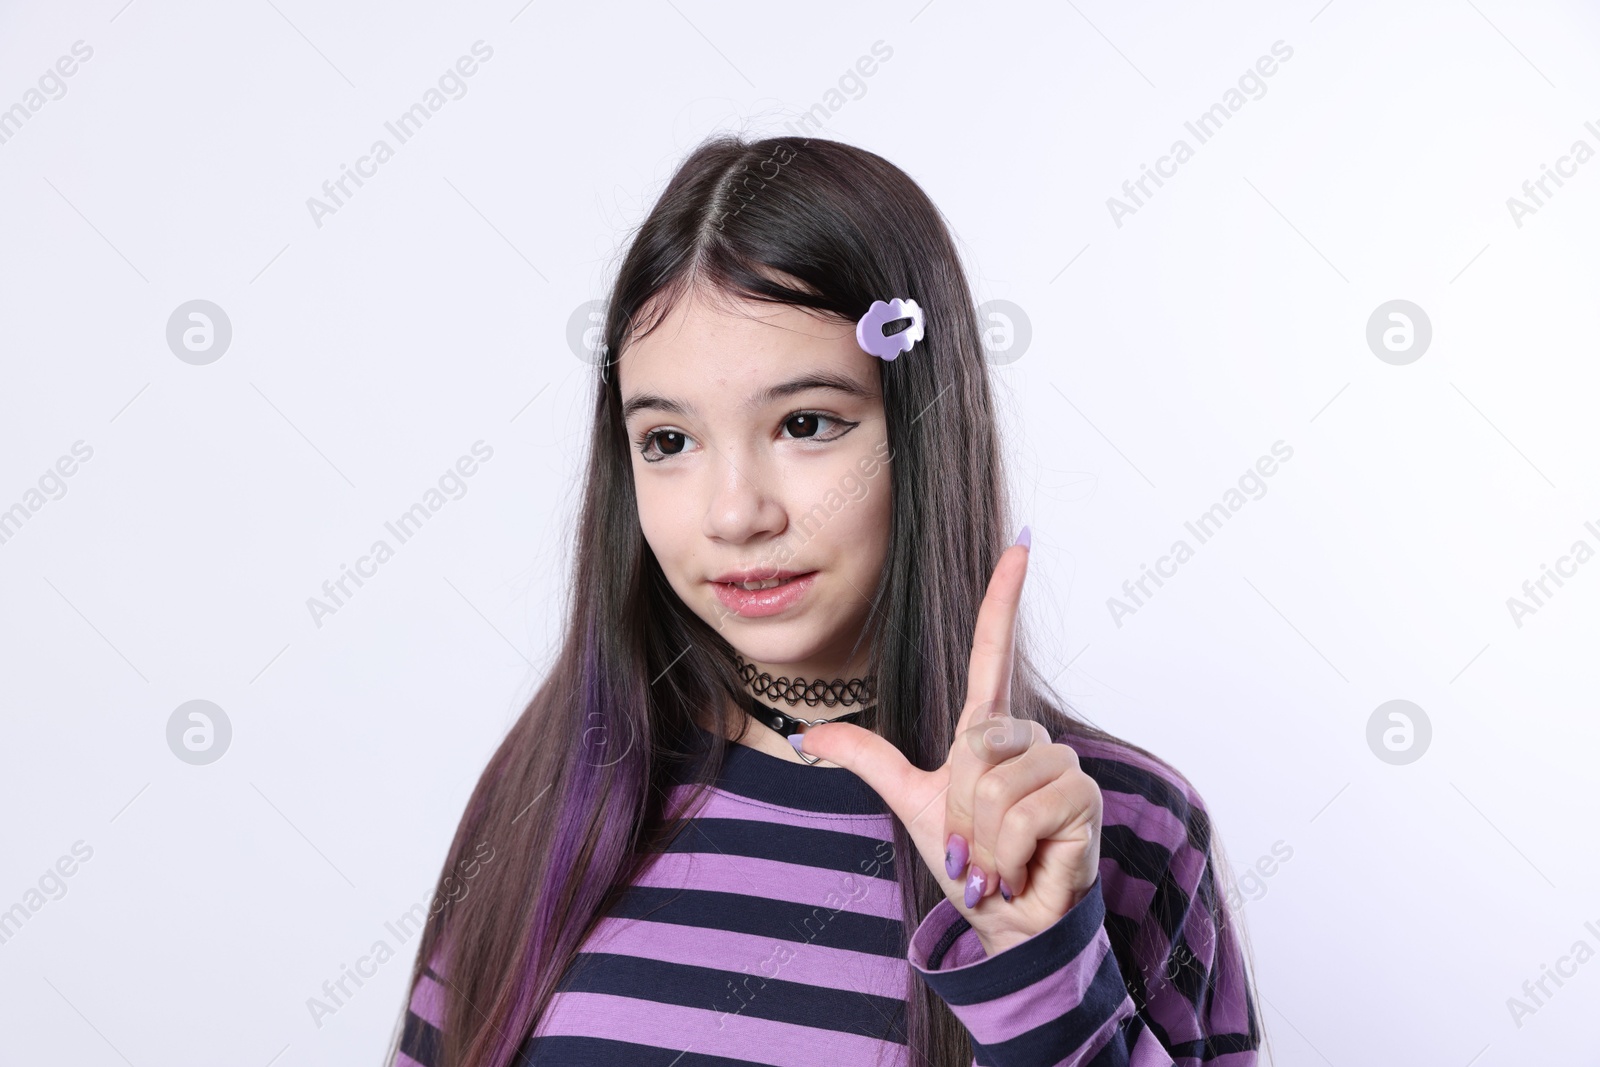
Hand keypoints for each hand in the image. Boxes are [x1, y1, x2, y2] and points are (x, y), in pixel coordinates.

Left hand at [793, 533, 1103, 956]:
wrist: (1008, 924)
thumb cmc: (971, 864)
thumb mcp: (912, 802)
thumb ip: (868, 761)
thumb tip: (805, 735)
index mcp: (986, 732)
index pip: (993, 651)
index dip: (1003, 597)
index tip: (1021, 543)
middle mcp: (1028, 740)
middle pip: (974, 746)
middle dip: (962, 809)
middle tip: (977, 846)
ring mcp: (1061, 766)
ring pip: (997, 782)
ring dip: (986, 838)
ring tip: (1001, 858)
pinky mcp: (1083, 797)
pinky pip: (1025, 810)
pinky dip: (1009, 851)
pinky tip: (1025, 867)